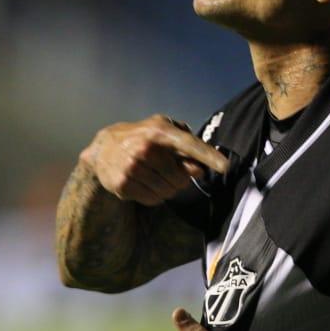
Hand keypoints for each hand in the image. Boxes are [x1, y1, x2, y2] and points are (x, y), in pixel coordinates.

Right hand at [81, 115, 229, 206]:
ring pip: (168, 191)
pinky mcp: (123, 185)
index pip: (189, 144)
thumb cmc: (142, 137)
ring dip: (169, 188)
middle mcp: (144, 148)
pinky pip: (154, 200)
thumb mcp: (163, 130)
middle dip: (182, 178)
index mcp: (158, 131)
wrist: (103, 148)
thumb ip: (186, 145)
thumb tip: (201, 168)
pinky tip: (147, 184)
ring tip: (158, 177)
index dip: (209, 156)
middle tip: (172, 172)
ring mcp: (132, 167)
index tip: (226, 166)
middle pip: (181, 177)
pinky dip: (156, 196)